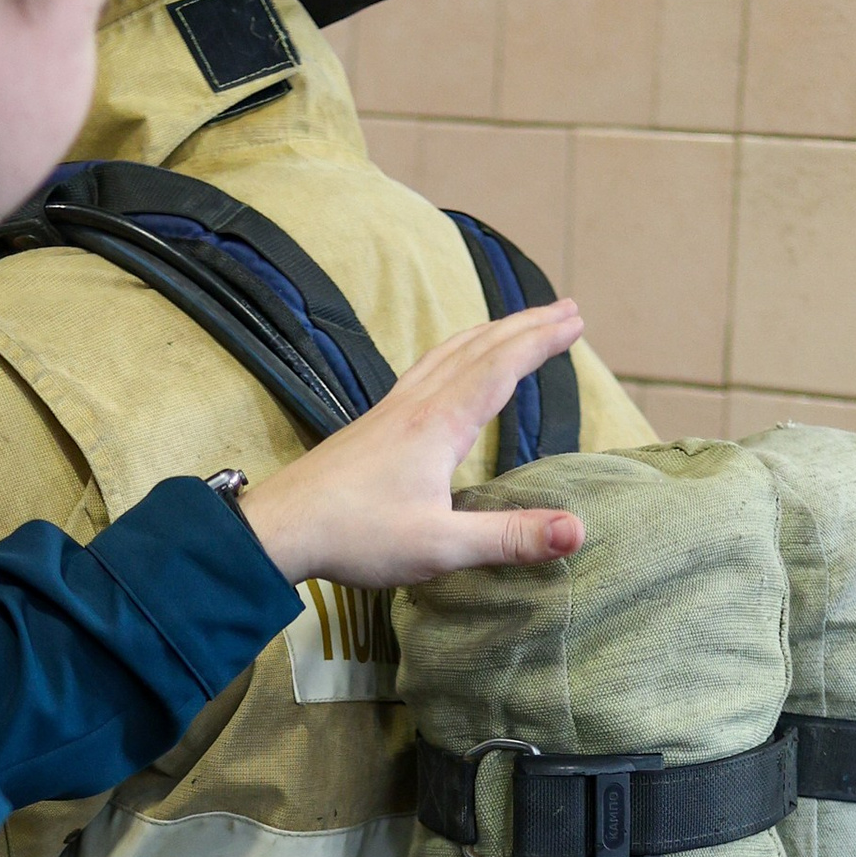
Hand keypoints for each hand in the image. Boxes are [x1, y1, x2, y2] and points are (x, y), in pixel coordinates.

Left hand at [236, 305, 588, 590]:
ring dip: (491, 333)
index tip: (577, 322)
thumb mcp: (439, 547)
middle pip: (479, 348)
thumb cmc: (354, 537)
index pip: (501, 367)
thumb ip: (509, 538)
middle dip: (526, 325)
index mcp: (439, 425)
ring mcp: (391, 410)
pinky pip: (425, 368)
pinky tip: (451, 364)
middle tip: (567, 309)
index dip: (542, 342)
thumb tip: (577, 530)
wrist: (279, 528)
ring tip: (519, 324)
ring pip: (449, 352)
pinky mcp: (373, 424)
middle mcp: (416, 405)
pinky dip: (455, 351)